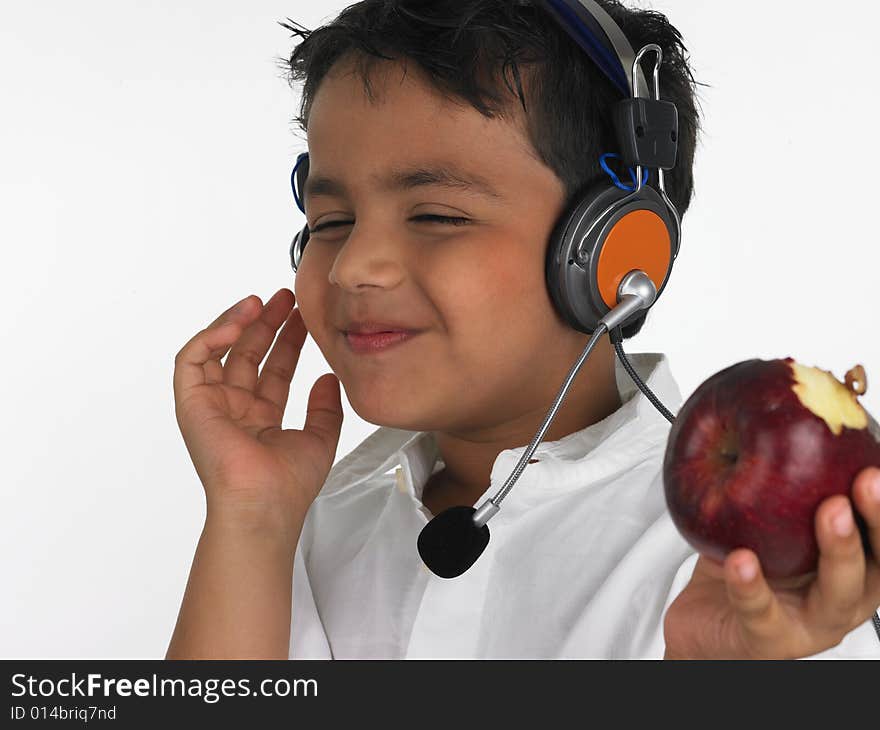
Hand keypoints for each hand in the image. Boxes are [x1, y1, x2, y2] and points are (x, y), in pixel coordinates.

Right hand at [173, 288, 342, 529]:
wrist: (264, 504)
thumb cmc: (288, 483)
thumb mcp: (320, 438)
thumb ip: (324, 407)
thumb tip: (327, 378)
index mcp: (260, 418)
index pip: (274, 369)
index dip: (288, 340)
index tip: (303, 316)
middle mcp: (234, 409)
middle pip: (247, 354)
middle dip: (267, 323)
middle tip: (287, 298)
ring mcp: (211, 405)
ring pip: (219, 350)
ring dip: (238, 322)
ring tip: (262, 301)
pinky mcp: (191, 403)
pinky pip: (192, 360)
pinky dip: (211, 336)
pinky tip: (239, 322)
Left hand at [663, 466, 879, 658]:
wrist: (703, 626)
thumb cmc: (743, 568)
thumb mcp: (767, 521)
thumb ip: (781, 481)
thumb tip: (785, 413)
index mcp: (849, 568)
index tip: (878, 463)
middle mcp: (840, 598)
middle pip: (878, 565)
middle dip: (877, 521)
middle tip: (865, 482)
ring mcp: (809, 624)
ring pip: (837, 594)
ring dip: (838, 549)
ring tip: (827, 512)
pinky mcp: (767, 641)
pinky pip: (761, 612)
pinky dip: (751, 585)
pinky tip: (742, 560)